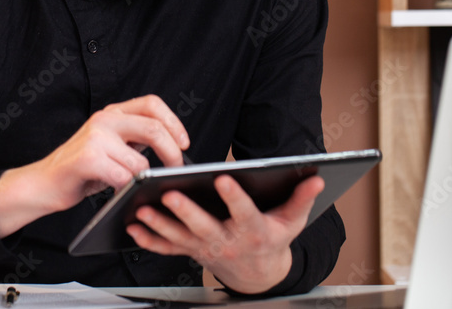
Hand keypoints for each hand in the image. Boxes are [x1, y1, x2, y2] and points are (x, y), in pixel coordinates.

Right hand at [0, 95, 188, 236]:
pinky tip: (119, 190)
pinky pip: (123, 176)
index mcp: (112, 113)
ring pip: (140, 160)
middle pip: (153, 128)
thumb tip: (174, 147)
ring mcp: (95, 137)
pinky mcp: (88, 158)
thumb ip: (134, 139)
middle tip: (175, 169)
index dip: (173, 122)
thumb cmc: (81, 169)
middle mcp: (104, 119)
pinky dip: (127, 188)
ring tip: (136, 185)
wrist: (43, 182)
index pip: (152, 104)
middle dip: (172, 152)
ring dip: (143, 179)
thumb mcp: (110, 145)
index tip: (184, 143)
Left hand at [125, 173, 324, 294]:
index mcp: (252, 231)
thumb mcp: (292, 221)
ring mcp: (204, 248)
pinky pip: (167, 248)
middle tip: (170, 194)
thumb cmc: (272, 239)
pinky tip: (134, 227)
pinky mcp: (189, 251)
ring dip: (159, 224)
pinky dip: (149, 240)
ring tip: (143, 208)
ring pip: (179, 237)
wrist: (257, 273)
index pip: (244, 213)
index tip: (224, 178)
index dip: (235, 197)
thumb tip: (317, 177)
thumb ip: (302, 198)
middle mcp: (226, 241)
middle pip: (204, 226)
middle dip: (186, 211)